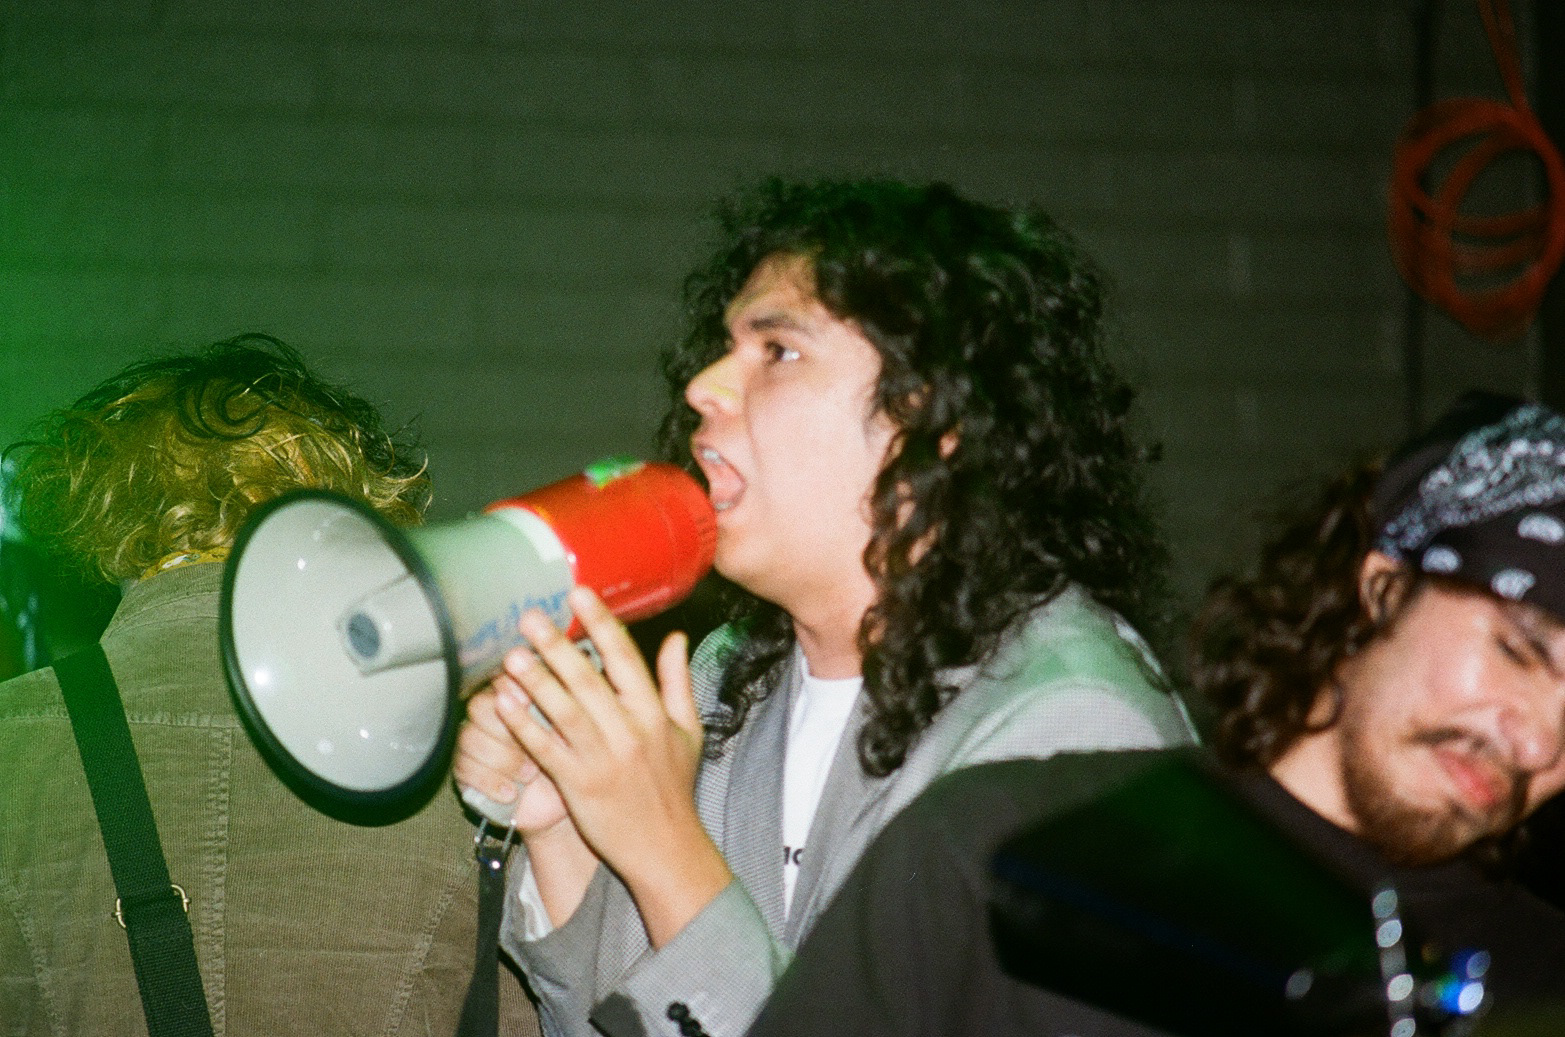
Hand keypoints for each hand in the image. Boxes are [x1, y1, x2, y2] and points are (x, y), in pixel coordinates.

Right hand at [454, 681, 568, 836]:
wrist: (557, 805)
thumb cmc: (567, 762)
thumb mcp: (569, 731)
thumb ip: (556, 703)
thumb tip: (541, 684)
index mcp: (518, 697)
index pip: (501, 681)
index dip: (511, 690)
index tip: (528, 702)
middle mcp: (492, 715)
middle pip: (479, 706)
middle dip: (507, 731)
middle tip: (532, 751)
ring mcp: (476, 741)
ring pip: (469, 737)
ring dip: (503, 760)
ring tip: (529, 775)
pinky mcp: (466, 769)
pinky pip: (464, 767)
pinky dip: (491, 782)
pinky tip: (511, 792)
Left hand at [493, 586, 732, 945]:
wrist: (666, 848)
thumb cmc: (674, 787)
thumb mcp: (688, 731)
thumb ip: (678, 682)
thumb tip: (675, 637)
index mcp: (653, 714)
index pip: (626, 659)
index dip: (601, 625)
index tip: (579, 595)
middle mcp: (628, 732)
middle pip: (587, 681)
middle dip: (557, 646)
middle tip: (529, 616)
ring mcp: (602, 759)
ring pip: (563, 712)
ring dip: (535, 681)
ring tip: (511, 655)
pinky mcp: (578, 785)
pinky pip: (546, 750)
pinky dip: (524, 726)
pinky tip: (504, 704)